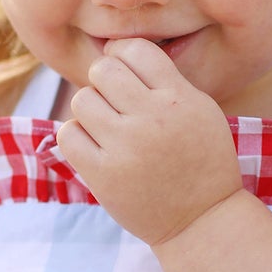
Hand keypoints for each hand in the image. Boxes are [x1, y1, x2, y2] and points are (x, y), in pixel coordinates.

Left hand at [56, 38, 242, 246]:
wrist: (202, 221)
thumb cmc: (202, 162)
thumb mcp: (200, 111)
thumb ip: (165, 81)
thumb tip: (114, 53)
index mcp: (179, 98)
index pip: (135, 50)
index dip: (122, 55)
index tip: (124, 73)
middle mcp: (152, 118)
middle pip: (103, 71)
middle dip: (104, 82)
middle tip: (115, 103)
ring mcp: (126, 147)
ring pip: (82, 100)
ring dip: (90, 110)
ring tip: (107, 128)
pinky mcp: (104, 175)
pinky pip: (68, 134)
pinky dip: (77, 136)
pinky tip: (95, 147)